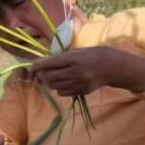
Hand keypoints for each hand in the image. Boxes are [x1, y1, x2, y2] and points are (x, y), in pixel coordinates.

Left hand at [30, 45, 144, 95]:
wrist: (114, 66)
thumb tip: (43, 64)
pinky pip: (63, 92)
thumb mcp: (78, 51)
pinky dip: (59, 88)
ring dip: (50, 83)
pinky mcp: (82, 91)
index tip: (30, 68)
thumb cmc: (93, 55)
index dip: (38, 66)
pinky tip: (63, 83)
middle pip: (50, 77)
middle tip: (42, 73)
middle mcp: (77, 72)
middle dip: (43, 76)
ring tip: (52, 77)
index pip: (51, 63)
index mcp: (75, 59)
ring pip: (55, 86)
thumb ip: (62, 57)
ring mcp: (80, 83)